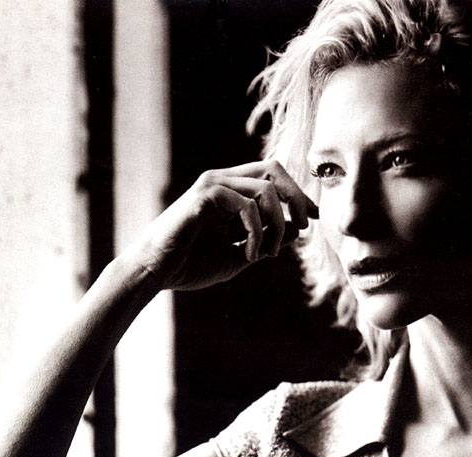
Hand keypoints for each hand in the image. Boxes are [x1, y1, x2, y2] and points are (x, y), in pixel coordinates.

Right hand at [137, 160, 317, 290]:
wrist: (158, 272)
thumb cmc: (192, 265)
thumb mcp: (240, 254)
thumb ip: (266, 241)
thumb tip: (297, 230)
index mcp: (230, 191)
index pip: (273, 177)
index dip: (298, 194)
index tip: (314, 218)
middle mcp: (222, 181)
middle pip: (274, 169)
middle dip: (297, 197)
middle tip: (305, 225)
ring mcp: (212, 185)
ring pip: (265, 188)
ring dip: (277, 224)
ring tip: (269, 253)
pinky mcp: (204, 195)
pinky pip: (247, 204)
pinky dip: (256, 232)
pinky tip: (250, 254)